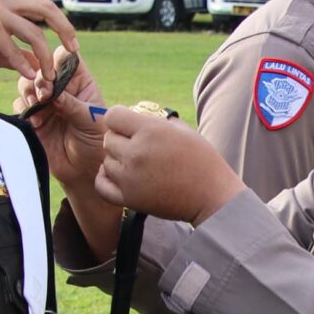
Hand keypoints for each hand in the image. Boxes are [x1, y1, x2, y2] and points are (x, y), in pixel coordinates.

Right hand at [0, 0, 79, 76]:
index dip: (60, 21)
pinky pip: (13, 48)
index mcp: (6, 3)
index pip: (41, 4)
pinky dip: (23, 65)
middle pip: (45, 8)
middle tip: (73, 49)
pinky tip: (27, 77)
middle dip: (64, 28)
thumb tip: (38, 65)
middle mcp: (3, 2)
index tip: (72, 42)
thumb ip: (18, 54)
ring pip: (33, 34)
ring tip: (47, 76)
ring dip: (45, 58)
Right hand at [14, 48, 108, 189]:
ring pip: (27, 82)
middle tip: (44, 94)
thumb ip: (72, 104)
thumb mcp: (90, 121)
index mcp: (81, 82)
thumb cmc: (96, 144)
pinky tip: (35, 122)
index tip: (56, 73)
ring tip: (37, 105)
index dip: (58, 60)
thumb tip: (52, 90)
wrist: (83, 172)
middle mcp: (61, 88)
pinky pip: (19, 104)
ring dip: (29, 91)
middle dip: (40, 78)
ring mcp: (45, 102)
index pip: (66, 58)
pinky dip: (24, 109)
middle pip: (41, 67)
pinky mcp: (32, 117)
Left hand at [93, 108, 246, 223]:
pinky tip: (117, 175)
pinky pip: (101, 185)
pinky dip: (105, 179)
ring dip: (117, 161)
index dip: (120, 120)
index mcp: (151, 130)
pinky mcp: (129, 198)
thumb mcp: (183, 130)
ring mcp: (131, 176)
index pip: (113, 116)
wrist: (212, 196)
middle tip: (136, 147)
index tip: (129, 126)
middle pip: (108, 139)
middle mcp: (137, 152)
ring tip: (135, 164)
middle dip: (120, 140)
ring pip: (106, 161)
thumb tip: (135, 117)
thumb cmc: (202, 161)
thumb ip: (155, 122)